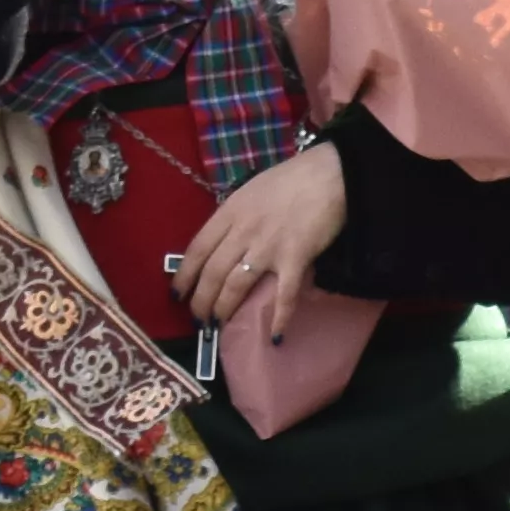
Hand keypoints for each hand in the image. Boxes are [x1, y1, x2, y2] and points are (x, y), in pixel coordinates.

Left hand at [166, 142, 350, 344]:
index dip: (185, 275)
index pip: (198, 249)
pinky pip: (284, 295)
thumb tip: (225, 240)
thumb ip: (235, 216)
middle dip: (201, 300)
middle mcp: (243, 232)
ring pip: (236, 285)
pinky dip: (279, 317)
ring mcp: (268, 247)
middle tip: (200, 318)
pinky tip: (275, 335)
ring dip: (225, 309)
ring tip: (220, 324)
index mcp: (230, 212)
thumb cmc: (292, 179)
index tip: (178, 293)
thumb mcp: (251, 191)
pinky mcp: (295, 259)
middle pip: (213, 273)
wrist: (331, 175)